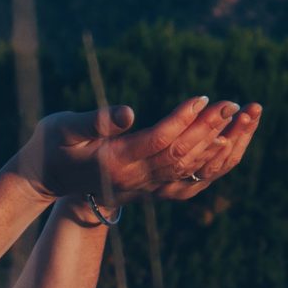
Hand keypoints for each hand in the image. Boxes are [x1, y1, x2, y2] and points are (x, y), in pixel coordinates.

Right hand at [11, 96, 261, 205]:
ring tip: (239, 119)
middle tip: (232, 104)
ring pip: (190, 169)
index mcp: (114, 162)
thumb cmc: (51, 146)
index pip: (158, 141)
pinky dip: (211, 166)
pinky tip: (227, 146)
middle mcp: (134, 179)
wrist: (48, 181)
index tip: (204, 97)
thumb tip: (128, 113)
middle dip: (208, 129)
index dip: (182, 120)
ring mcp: (144, 187)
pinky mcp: (150, 189)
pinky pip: (189, 182)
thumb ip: (93, 121)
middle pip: (180, 155)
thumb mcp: (62, 128)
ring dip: (217, 145)